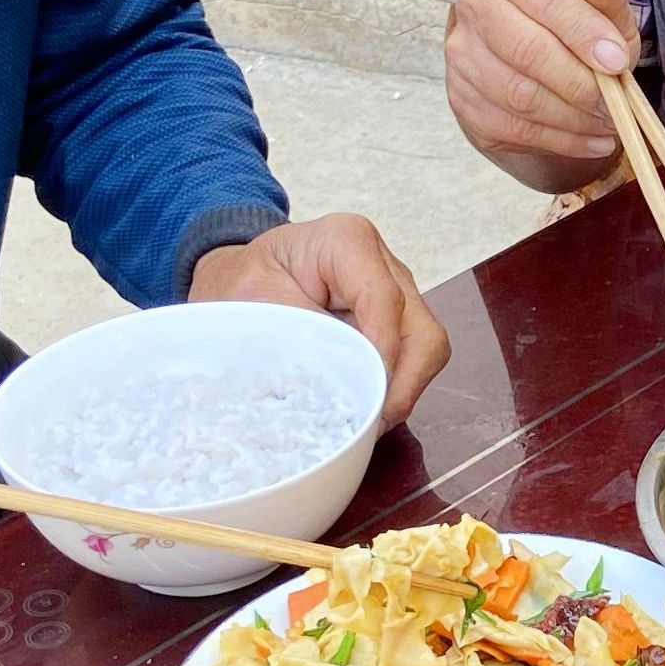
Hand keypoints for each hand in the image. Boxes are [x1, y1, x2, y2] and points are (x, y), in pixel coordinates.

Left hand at [190, 213, 451, 416]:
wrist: (238, 282)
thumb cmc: (243, 283)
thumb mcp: (253, 302)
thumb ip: (297, 334)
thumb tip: (333, 385)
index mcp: (347, 242)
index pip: (384, 299)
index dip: (381, 352)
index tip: (368, 394)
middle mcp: (385, 267)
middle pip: (422, 332)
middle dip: (402, 383)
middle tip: (369, 422)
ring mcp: (397, 299)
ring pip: (426, 352)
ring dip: (399, 391)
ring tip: (363, 421)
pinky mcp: (396, 328)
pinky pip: (412, 364)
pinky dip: (391, 391)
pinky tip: (362, 410)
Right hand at [445, 0, 636, 169]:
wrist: (530, 57)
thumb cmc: (572, 25)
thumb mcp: (598, 6)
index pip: (547, 0)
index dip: (585, 34)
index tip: (618, 62)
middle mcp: (476, 7)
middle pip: (528, 52)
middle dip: (581, 85)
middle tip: (615, 104)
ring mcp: (463, 56)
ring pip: (520, 97)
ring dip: (573, 118)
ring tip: (608, 123)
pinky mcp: (463, 100)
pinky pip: (514, 128)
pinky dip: (561, 140)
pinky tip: (590, 139)